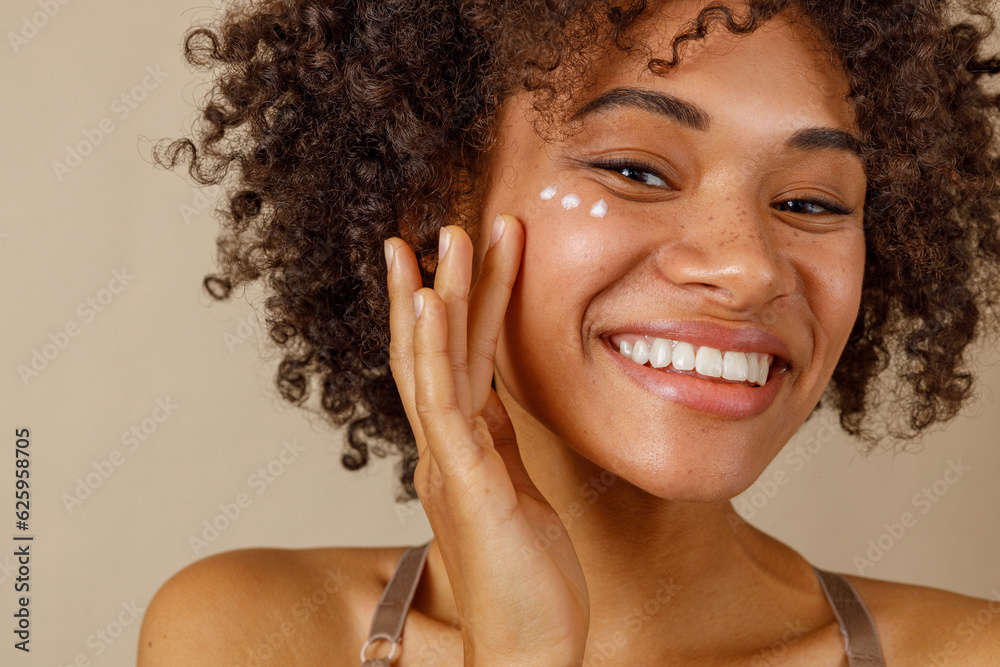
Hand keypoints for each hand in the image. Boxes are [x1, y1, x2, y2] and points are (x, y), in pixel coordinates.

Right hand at [384, 214, 589, 665]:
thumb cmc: (529, 583)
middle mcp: (446, 449)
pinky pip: (442, 404)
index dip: (456, 309)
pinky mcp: (463, 481)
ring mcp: (449, 463)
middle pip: (434, 352)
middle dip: (439, 285)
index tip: (459, 258)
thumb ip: (500, 450)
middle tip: (439, 226)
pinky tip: (427, 303)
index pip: (455, 364)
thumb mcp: (519, 496)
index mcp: (464, 450)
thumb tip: (500, 409)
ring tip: (440, 237)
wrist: (526, 650)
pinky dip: (429, 348)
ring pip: (432, 364)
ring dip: (435, 296)